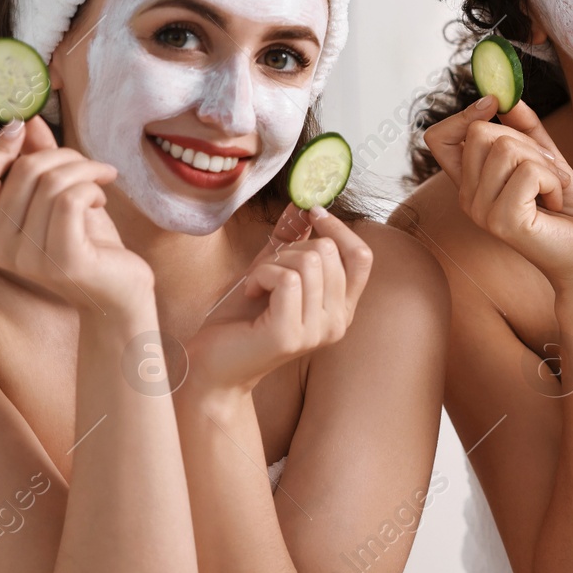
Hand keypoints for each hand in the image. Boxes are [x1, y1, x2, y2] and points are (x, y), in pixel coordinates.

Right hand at [0, 117, 151, 313]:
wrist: (117, 292)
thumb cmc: (86, 243)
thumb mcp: (55, 197)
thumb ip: (35, 162)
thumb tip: (25, 121)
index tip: (26, 128)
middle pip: (22, 171)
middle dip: (62, 155)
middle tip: (88, 164)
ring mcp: (26, 257)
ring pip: (51, 181)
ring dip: (85, 170)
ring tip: (101, 180)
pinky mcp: (61, 259)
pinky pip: (71, 199)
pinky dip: (92, 188)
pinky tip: (101, 200)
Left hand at [186, 205, 374, 392]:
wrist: (211, 366)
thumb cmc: (240, 321)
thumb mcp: (272, 273)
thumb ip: (292, 242)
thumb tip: (303, 206)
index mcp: (341, 309)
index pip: (361, 257)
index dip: (339, 229)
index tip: (312, 214)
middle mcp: (337, 324)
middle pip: (329, 253)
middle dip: (291, 249)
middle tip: (267, 270)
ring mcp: (316, 332)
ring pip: (309, 262)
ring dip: (271, 263)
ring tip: (256, 284)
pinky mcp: (290, 335)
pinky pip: (286, 279)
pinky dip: (260, 275)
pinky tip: (250, 291)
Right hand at [422, 97, 572, 286]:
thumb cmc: (564, 210)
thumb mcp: (545, 160)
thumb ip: (526, 130)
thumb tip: (508, 98)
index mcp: (470, 184)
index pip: (437, 138)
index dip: (464, 115)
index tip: (494, 104)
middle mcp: (467, 199)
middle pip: (481, 132)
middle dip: (525, 141)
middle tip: (548, 170)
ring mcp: (482, 211)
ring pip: (507, 148)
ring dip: (545, 163)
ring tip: (554, 189)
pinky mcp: (503, 220)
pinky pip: (529, 171)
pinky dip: (554, 180)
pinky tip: (556, 202)